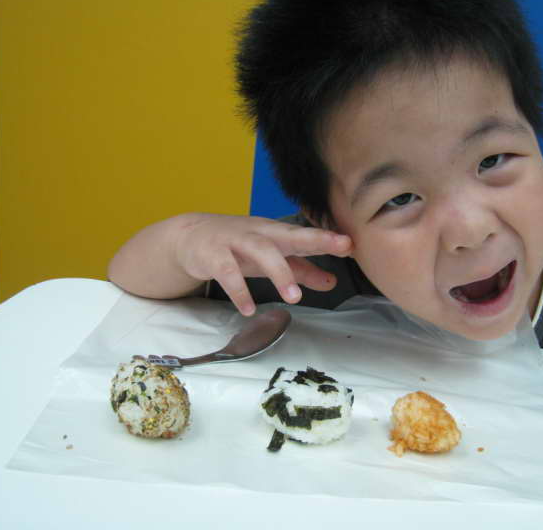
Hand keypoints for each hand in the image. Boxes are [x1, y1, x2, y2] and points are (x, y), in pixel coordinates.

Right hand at [175, 214, 352, 315]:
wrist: (190, 236)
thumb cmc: (239, 246)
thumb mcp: (272, 256)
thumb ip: (302, 269)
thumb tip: (333, 282)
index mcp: (276, 233)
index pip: (306, 234)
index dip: (328, 238)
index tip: (351, 243)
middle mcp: (259, 233)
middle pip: (289, 234)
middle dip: (315, 239)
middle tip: (341, 247)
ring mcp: (235, 241)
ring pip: (261, 251)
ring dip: (279, 272)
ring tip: (294, 298)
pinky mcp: (212, 254)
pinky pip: (227, 271)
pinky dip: (238, 291)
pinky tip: (249, 309)